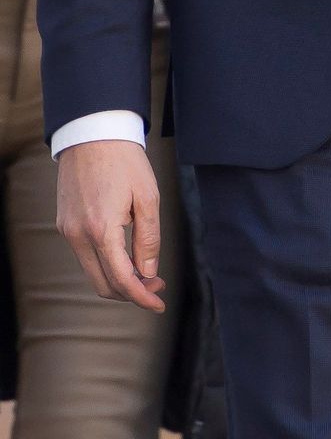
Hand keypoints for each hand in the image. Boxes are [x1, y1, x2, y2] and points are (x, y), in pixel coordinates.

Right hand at [57, 140, 165, 311]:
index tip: (159, 305)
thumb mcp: (148, 199)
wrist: (92, 134)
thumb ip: (149, 240)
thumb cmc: (125, 162)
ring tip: (145, 271)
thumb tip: (149, 273)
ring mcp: (67, 230)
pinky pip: (85, 256)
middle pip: (103, 284)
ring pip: (92, 273)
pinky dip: (105, 264)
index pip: (122, 280)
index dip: (142, 298)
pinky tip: (125, 256)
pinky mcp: (63, 224)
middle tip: (156, 286)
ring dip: (118, 279)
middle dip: (132, 293)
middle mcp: (78, 235)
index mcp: (101, 229)